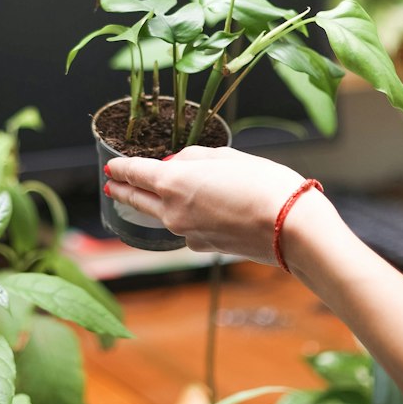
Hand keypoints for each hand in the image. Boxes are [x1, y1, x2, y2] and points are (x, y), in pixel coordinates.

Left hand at [104, 147, 327, 263]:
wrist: (290, 228)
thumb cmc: (263, 183)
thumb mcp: (227, 156)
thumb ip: (194, 157)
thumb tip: (175, 164)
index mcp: (173, 182)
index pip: (135, 173)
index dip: (121, 168)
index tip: (111, 166)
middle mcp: (172, 211)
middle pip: (138, 200)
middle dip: (123, 190)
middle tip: (112, 185)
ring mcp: (186, 234)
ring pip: (162, 215)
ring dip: (154, 204)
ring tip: (150, 194)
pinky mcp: (203, 247)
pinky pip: (186, 227)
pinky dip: (184, 216)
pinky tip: (195, 209)